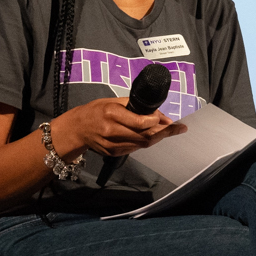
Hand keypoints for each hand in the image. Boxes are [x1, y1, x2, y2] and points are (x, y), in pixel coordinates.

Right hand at [58, 97, 172, 158]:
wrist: (76, 129)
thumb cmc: (96, 111)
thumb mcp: (114, 102)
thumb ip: (137, 108)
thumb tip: (160, 116)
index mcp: (112, 114)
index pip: (141, 122)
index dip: (157, 122)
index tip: (168, 119)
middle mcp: (111, 131)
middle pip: (145, 136)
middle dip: (164, 133)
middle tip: (179, 128)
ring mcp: (111, 144)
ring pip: (142, 144)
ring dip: (157, 138)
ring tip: (169, 131)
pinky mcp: (112, 153)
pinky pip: (134, 149)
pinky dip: (145, 142)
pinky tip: (151, 136)